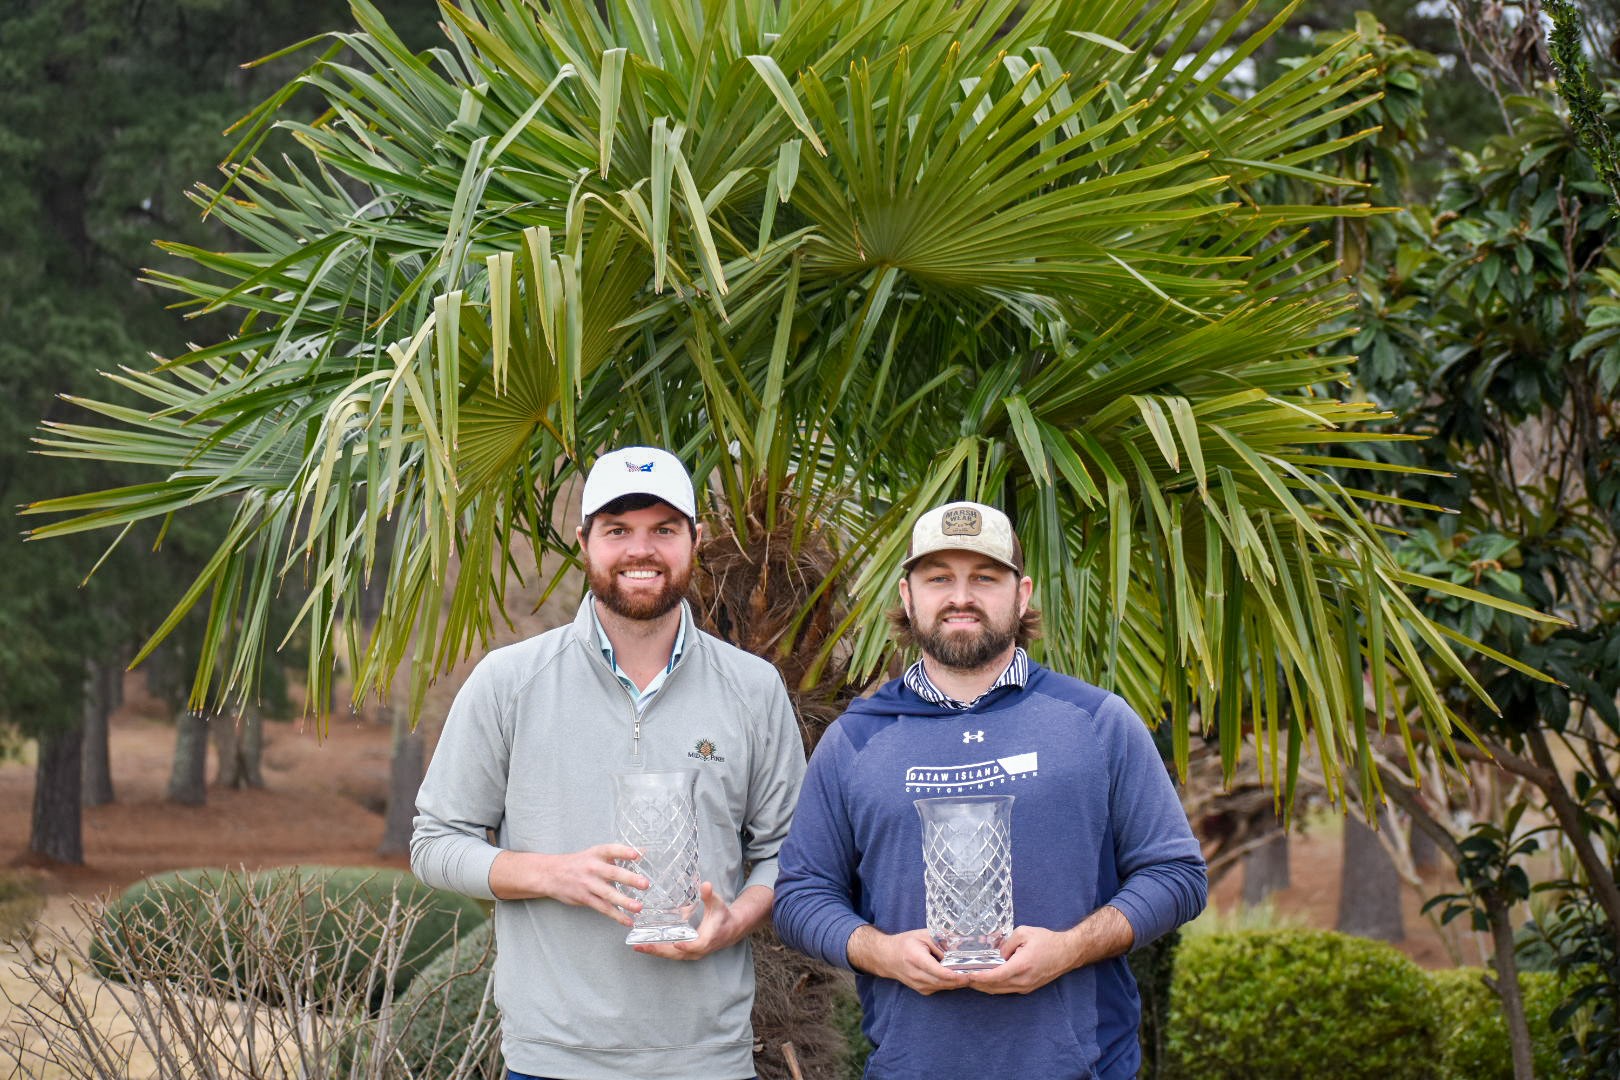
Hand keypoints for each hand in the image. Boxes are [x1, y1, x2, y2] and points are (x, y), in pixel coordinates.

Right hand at [490, 845, 646, 925]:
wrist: (552, 874)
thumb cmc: (580, 863)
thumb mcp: (596, 854)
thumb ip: (618, 854)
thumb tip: (643, 852)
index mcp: (597, 853)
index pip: (611, 850)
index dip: (624, 851)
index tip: (636, 854)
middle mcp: (593, 868)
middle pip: (612, 873)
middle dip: (629, 879)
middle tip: (645, 884)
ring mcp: (588, 884)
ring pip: (608, 894)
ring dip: (624, 901)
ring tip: (638, 907)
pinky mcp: (585, 898)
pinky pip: (603, 908)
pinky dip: (616, 915)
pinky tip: (628, 920)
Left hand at [633, 881, 743, 959]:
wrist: (730, 929)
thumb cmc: (723, 915)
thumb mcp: (717, 904)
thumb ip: (710, 896)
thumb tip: (705, 885)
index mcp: (707, 939)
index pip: (695, 945)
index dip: (686, 945)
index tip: (675, 943)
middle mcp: (698, 950)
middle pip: (677, 954)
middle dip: (659, 950)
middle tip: (641, 946)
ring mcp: (692, 953)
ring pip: (672, 956)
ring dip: (655, 951)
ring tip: (638, 946)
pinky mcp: (688, 953)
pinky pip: (672, 954)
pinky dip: (659, 950)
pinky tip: (646, 945)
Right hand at [848, 926, 970, 995]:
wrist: (886, 957)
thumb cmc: (906, 943)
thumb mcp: (923, 935)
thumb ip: (942, 941)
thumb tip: (962, 946)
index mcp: (917, 959)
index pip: (941, 973)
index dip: (957, 975)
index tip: (971, 972)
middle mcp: (917, 975)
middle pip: (945, 982)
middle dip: (961, 979)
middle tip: (977, 973)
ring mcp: (918, 985)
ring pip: (944, 987)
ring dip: (957, 983)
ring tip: (971, 974)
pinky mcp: (921, 990)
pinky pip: (940, 988)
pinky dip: (950, 984)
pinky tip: (958, 976)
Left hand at [966, 925, 1080, 994]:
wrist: (1067, 953)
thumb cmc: (1047, 940)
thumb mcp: (1024, 933)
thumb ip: (1006, 943)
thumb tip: (996, 954)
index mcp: (1022, 965)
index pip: (996, 976)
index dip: (979, 977)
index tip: (966, 975)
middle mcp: (1023, 980)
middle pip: (994, 986)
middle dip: (977, 983)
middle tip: (961, 977)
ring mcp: (1026, 986)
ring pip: (999, 990)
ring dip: (984, 986)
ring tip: (969, 979)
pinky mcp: (1027, 988)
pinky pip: (1006, 989)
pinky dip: (994, 986)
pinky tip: (985, 980)